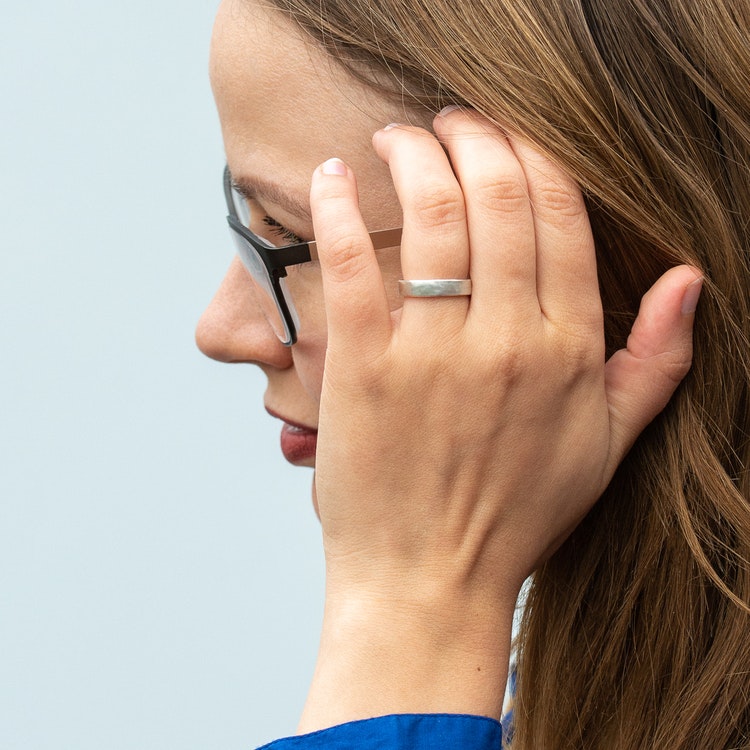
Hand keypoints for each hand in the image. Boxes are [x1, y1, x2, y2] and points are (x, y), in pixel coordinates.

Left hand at [300, 108, 699, 728]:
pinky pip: (349, 262)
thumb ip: (657, 361)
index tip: (502, 136)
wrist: (428, 578)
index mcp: (567, 348)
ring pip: (431, 212)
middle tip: (450, 121)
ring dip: (413, 152)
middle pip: (498, 194)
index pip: (560, 214)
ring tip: (399, 135)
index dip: (531, 156)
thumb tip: (691, 280)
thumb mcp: (608, 445)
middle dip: (474, 135)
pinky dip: (336, 205)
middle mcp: (505, 339)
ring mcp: (431, 352)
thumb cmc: (515, 513)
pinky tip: (332, 174)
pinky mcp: (362, 367)